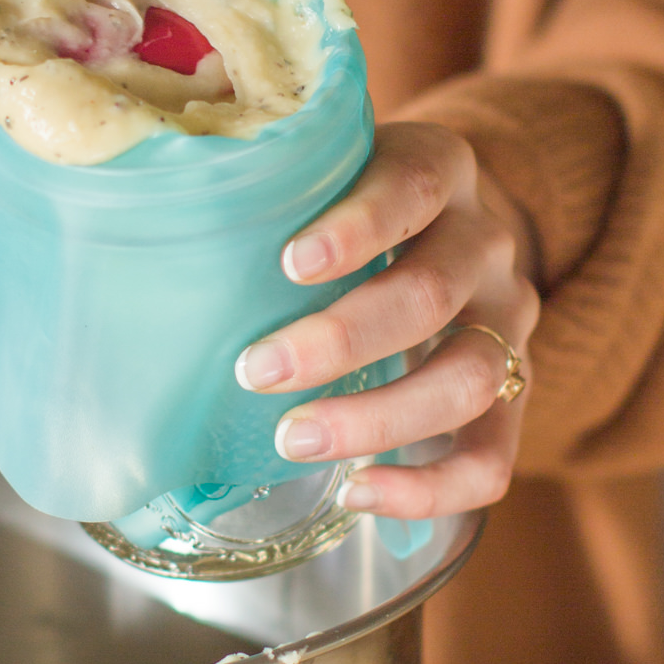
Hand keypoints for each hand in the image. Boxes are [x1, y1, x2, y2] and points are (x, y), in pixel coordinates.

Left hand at [234, 122, 540, 520]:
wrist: (449, 230)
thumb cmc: (353, 207)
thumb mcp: (328, 173)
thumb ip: (275, 189)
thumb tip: (147, 225)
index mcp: (441, 171)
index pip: (414, 185)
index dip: (360, 225)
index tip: (290, 263)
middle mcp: (486, 244)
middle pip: (433, 293)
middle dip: (342, 340)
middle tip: (259, 370)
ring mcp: (507, 322)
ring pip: (471, 378)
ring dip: (379, 418)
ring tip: (294, 440)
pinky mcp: (515, 393)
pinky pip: (493, 458)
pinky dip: (429, 488)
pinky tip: (357, 493)